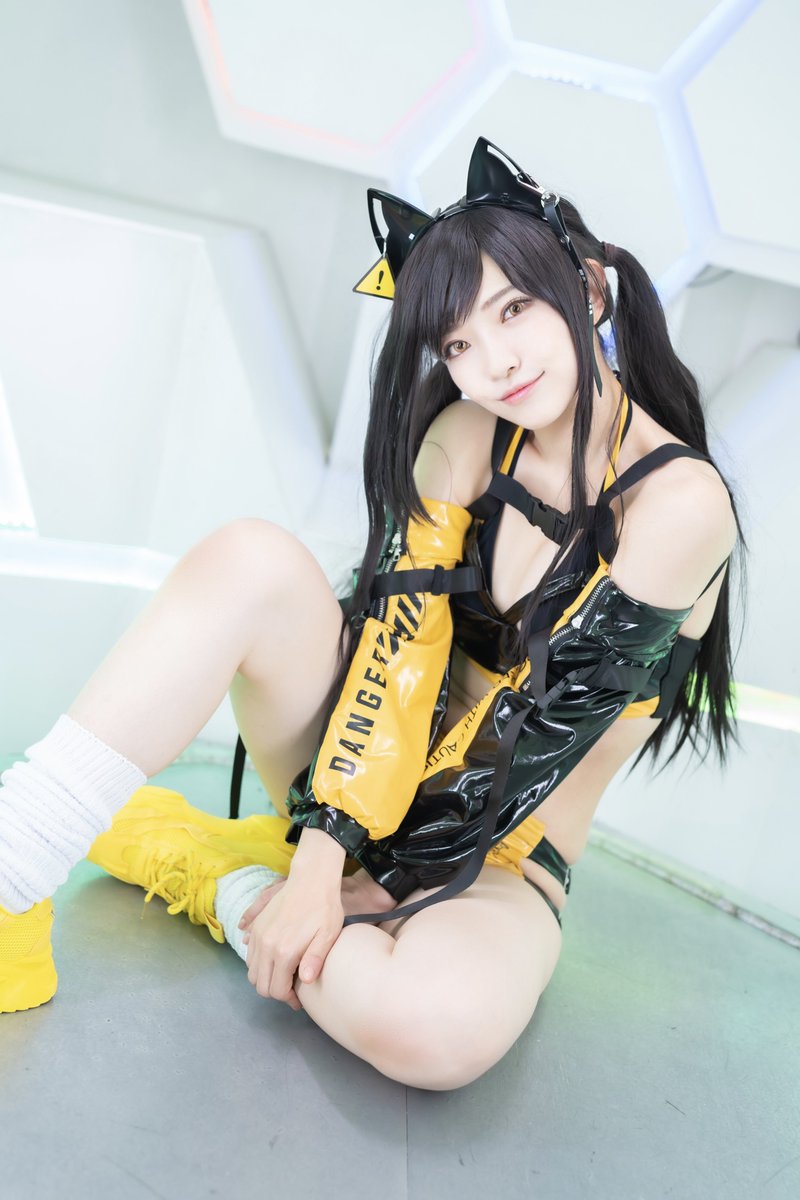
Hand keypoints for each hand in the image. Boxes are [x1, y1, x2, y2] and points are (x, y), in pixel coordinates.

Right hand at [243, 874, 343, 1010]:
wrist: (311, 880)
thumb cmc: (324, 908)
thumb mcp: (327, 935)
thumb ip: (315, 959)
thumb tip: (304, 981)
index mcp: (284, 952)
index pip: (277, 990)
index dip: (288, 999)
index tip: (299, 998)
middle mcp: (266, 946)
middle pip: (261, 985)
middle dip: (275, 991)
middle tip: (292, 988)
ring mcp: (258, 936)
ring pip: (252, 972)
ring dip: (265, 978)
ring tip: (284, 974)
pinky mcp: (256, 926)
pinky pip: (249, 955)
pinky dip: (258, 964)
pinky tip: (275, 960)